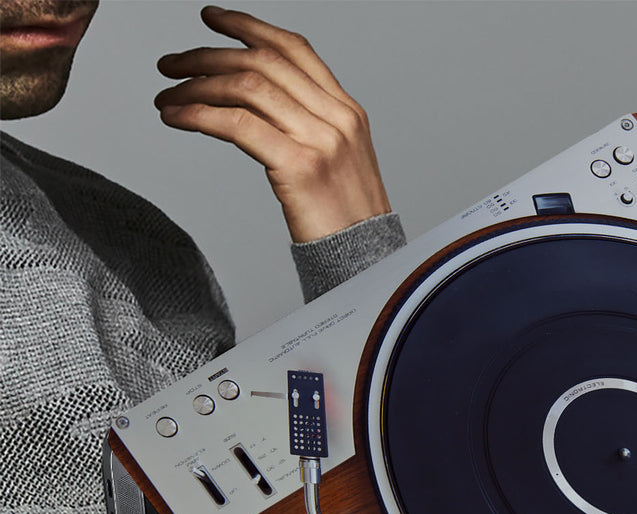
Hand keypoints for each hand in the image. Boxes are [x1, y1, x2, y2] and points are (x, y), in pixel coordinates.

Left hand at [155, 5, 391, 242]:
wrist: (367, 264)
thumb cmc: (348, 223)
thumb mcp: (338, 163)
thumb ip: (309, 129)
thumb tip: (259, 109)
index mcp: (347, 112)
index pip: (294, 50)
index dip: (250, 27)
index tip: (213, 20)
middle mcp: (337, 119)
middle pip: (263, 62)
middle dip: (208, 54)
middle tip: (171, 63)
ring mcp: (320, 141)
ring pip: (246, 88)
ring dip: (196, 85)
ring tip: (167, 94)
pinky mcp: (300, 167)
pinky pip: (237, 124)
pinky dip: (199, 115)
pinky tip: (177, 117)